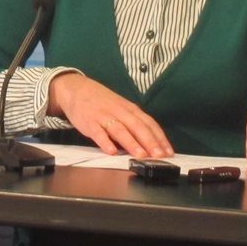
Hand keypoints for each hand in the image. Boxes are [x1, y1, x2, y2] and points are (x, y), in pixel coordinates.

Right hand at [48, 72, 172, 157]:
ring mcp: (104, 116)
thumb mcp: (121, 108)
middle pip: (137, 126)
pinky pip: (98, 133)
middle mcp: (119, 111)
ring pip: (120, 130)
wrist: (77, 89)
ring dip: (132, 143)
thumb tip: (150, 144)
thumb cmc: (102, 102)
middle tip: (159, 156)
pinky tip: (111, 151)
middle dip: (150, 142)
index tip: (169, 151)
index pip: (149, 123)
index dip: (159, 138)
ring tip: (141, 155)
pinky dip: (105, 142)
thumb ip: (133, 124)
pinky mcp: (89, 122)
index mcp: (130, 109)